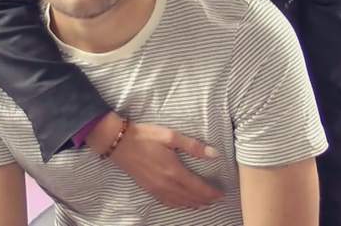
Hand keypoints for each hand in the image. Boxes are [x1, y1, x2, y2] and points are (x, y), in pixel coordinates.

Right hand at [87, 112, 223, 208]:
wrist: (119, 142)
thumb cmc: (145, 136)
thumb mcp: (170, 136)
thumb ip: (193, 146)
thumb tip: (214, 154)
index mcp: (174, 171)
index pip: (198, 187)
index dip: (211, 193)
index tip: (222, 194)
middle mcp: (166, 184)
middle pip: (190, 198)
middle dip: (205, 200)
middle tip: (216, 200)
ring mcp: (156, 189)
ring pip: (179, 202)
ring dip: (193, 204)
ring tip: (203, 204)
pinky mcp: (148, 189)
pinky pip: (167, 202)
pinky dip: (178, 205)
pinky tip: (181, 204)